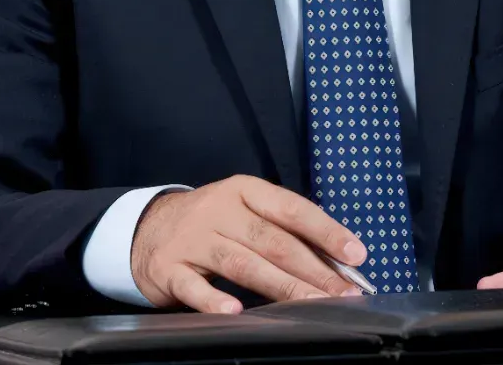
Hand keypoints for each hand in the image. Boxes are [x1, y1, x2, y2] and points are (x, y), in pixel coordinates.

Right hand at [131, 175, 367, 313]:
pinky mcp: (169, 268)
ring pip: (242, 263)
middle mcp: (220, 209)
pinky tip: (235, 312)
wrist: (146, 228)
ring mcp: (193, 238)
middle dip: (313, 269)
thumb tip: (335, 261)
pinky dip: (214, 300)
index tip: (355, 254)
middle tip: (344, 294)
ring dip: (282, 286)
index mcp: (244, 191)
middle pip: (272, 240)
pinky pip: (194, 287)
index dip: (325, 230)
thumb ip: (281, 231)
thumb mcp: (243, 212)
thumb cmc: (211, 222)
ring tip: (312, 304)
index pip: (291, 208)